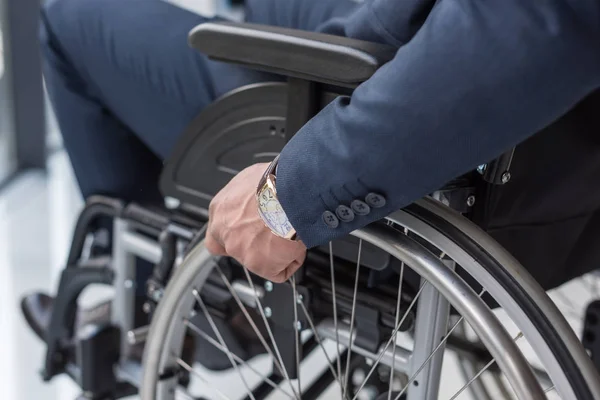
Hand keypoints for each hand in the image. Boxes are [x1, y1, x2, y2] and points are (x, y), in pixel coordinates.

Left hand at [205, 163, 306, 282]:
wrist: (289, 194)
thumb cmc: (275, 182)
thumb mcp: (252, 177)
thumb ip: (247, 194)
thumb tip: (258, 195)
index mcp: (221, 208)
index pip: (217, 229)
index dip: (234, 231)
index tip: (245, 230)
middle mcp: (225, 231)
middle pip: (233, 247)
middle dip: (250, 244)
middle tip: (270, 235)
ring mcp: (241, 251)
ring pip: (258, 258)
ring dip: (273, 249)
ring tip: (290, 231)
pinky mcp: (261, 266)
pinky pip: (279, 271)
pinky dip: (291, 261)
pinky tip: (297, 244)